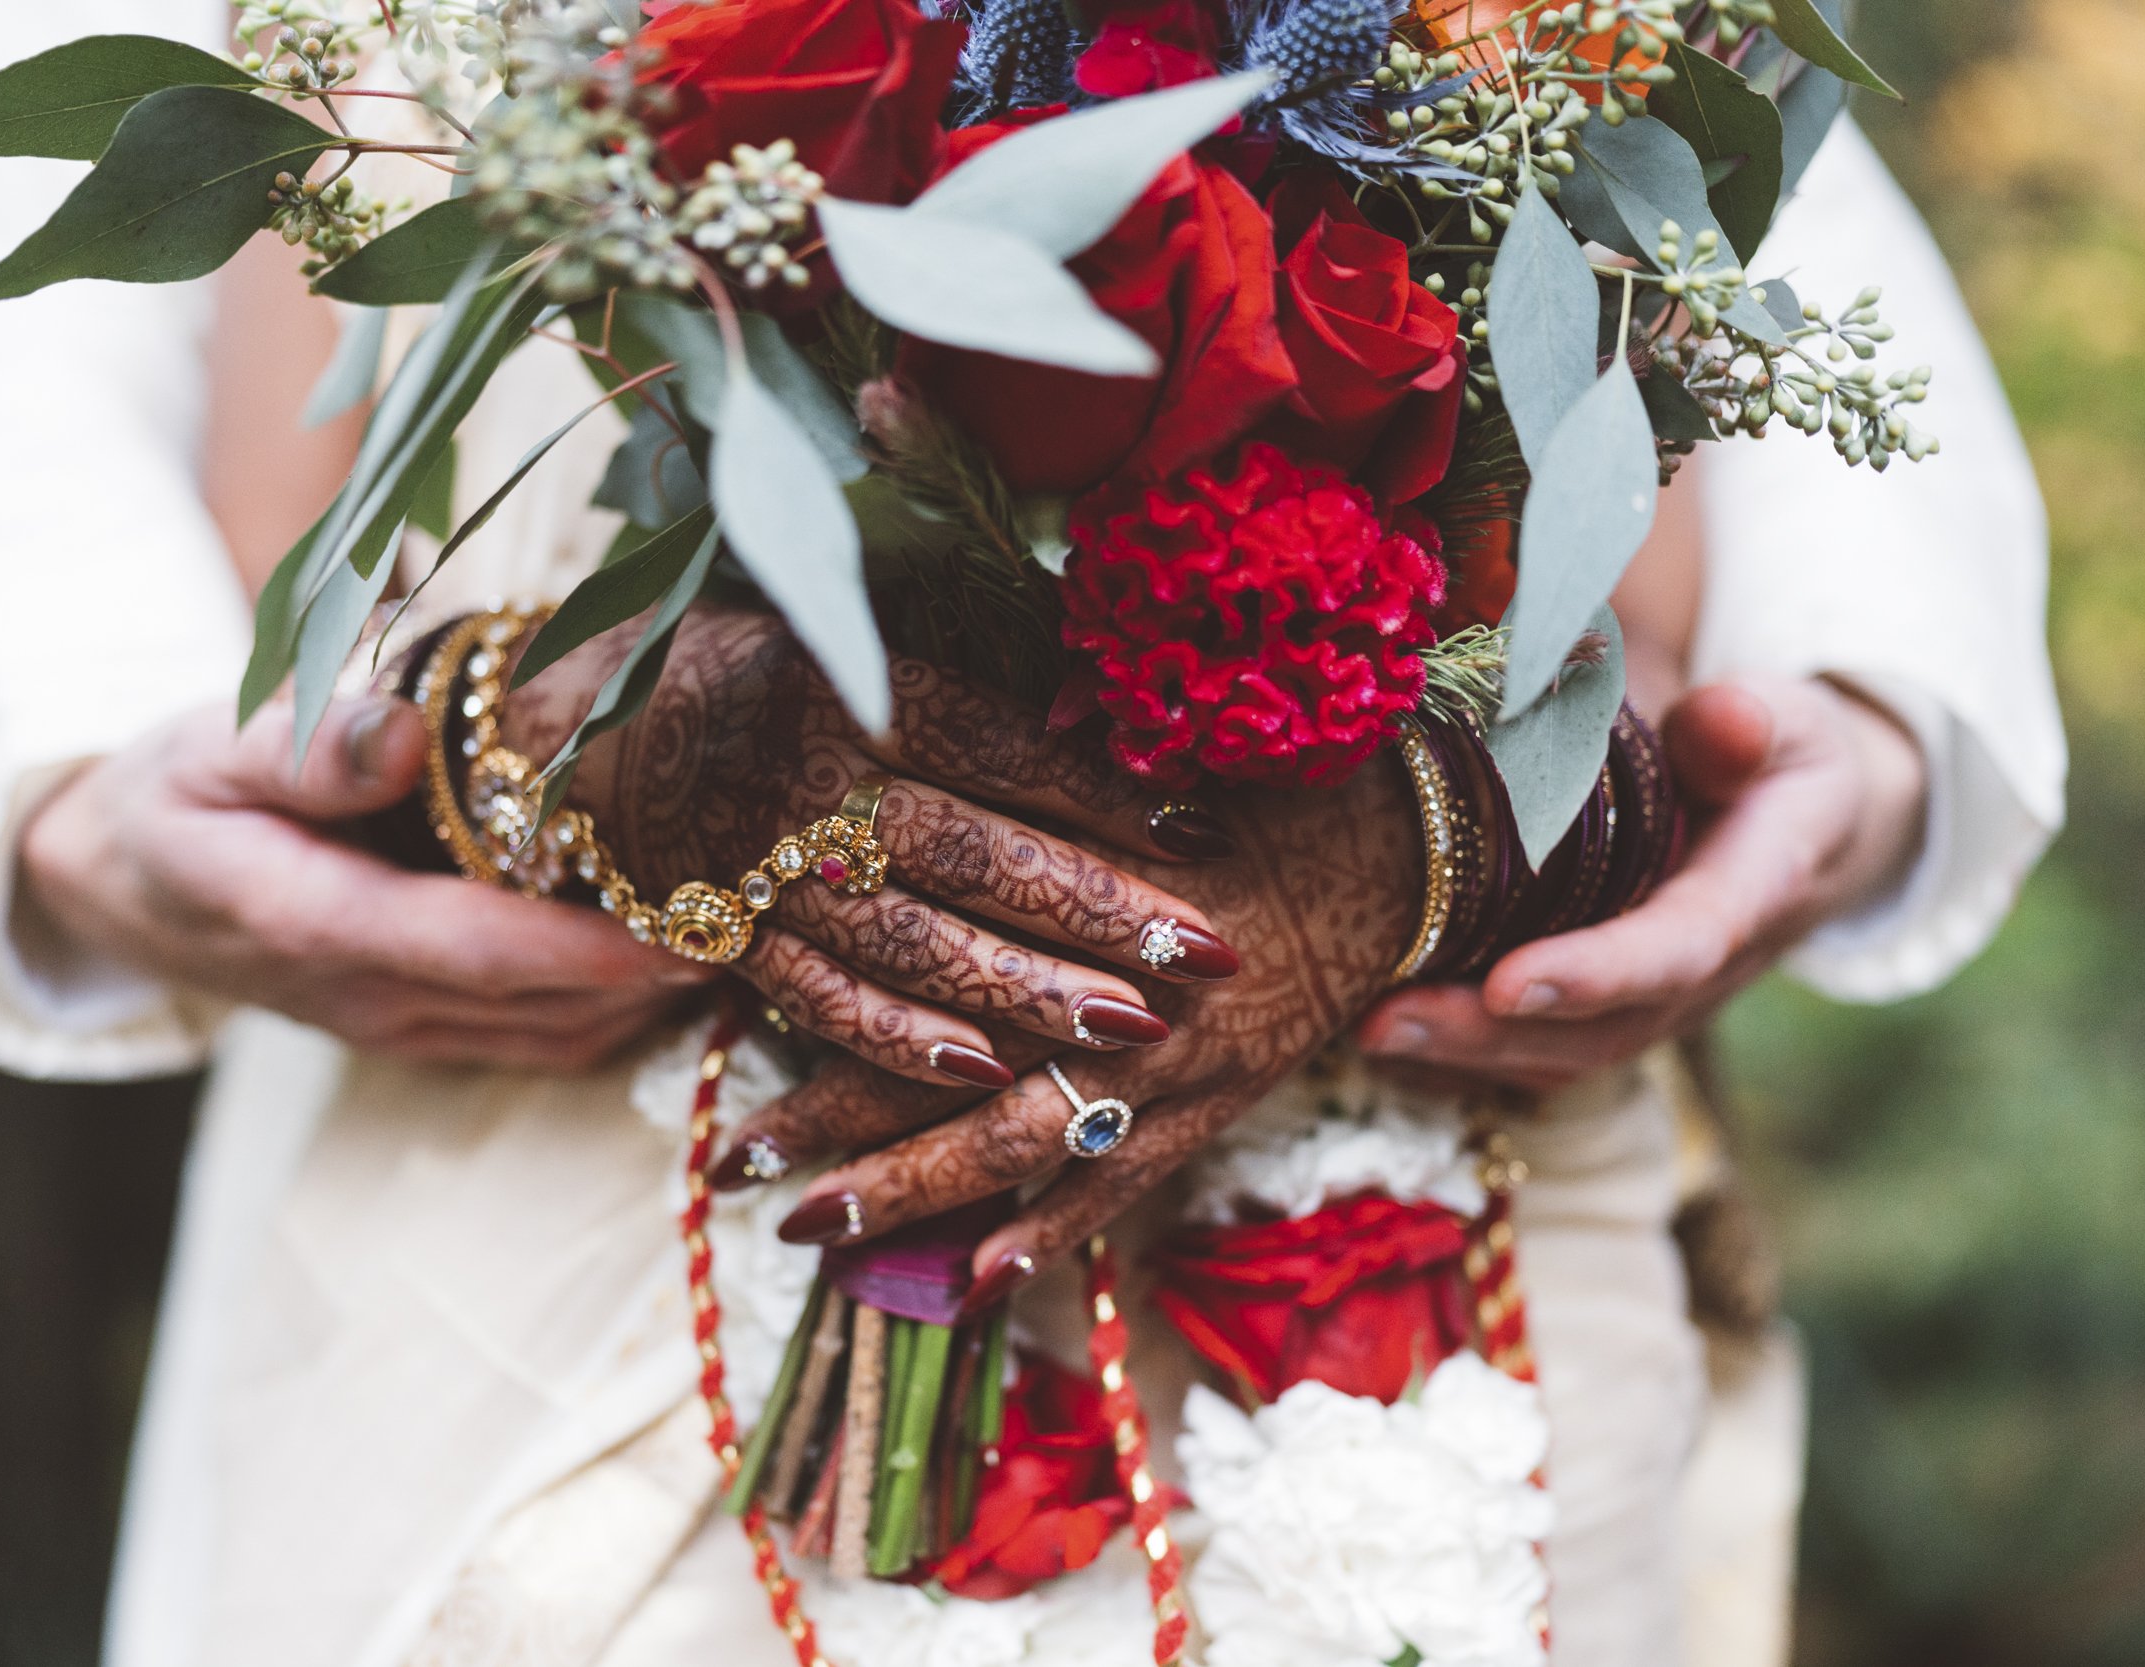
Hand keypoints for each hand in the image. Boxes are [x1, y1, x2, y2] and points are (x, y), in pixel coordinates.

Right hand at [18, 692, 703, 1067]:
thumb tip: (410, 734)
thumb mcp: (207, 745)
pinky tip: (678, 958)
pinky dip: (613, 1011)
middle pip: (536, 1006)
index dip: (581, 950)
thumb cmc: (171, 796)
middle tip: (757, 915)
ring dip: (646, 1002)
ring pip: (550, 1038)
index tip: (681, 931)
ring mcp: (396, 1027)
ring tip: (742, 932)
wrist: (119, 884)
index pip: (469, 949)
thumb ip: (307, 745)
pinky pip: (536, 1040)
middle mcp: (365, 997)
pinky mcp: (420, 1031)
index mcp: (311, 921)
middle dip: (650, 976)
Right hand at [535, 608, 1248, 1089]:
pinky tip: (989, 1073)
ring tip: (1133, 1029)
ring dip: (1023, 991)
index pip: (991, 743)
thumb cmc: (733, 651)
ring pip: (905, 942)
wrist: (563, 727)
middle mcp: (794, 779)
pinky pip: (817, 1001)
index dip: (1099, 787)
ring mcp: (752, 872)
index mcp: (832, 678)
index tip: (1204, 830)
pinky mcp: (721, 941)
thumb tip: (1095, 665)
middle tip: (1207, 949)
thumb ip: (947, 632)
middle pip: (965, 851)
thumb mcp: (824, 604)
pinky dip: (899, 1041)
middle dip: (1094, 908)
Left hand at [698, 754, 1423, 1299]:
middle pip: (956, 1073)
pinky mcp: (1221, 1107)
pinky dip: (1055, 1233)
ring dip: (915, 1194)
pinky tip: (981, 1280)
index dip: (830, 986)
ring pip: (1022, 1149)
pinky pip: (1127, 1187)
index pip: (935, 956)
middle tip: (735, 1165)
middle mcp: (1125, 998)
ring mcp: (1178, 1070)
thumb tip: (917, 725)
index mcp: (1096, 898)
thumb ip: (1049, 756)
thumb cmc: (1280, 774)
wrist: (1416, 846)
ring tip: (814, 1231)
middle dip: (838, 1122)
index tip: (728, 997)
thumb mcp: (1165, 739)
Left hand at [1353, 676, 1927, 1093]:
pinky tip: (1389, 1038)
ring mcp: (1661, 1003)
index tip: (1509, 986)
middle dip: (1492, 1036)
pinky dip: (1469, 1058)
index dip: (1598, 975)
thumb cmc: (1783, 760)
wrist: (1812, 830)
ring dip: (1465, 1056)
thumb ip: (1750, 725)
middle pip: (1604, 1030)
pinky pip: (1546, 1052)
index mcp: (1753, 894)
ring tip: (1368, 1030)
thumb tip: (1719, 718)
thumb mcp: (1789, 723)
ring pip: (1568, 1054)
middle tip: (1385, 1021)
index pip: (1679, 948)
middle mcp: (1706, 972)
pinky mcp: (1620, 1009)